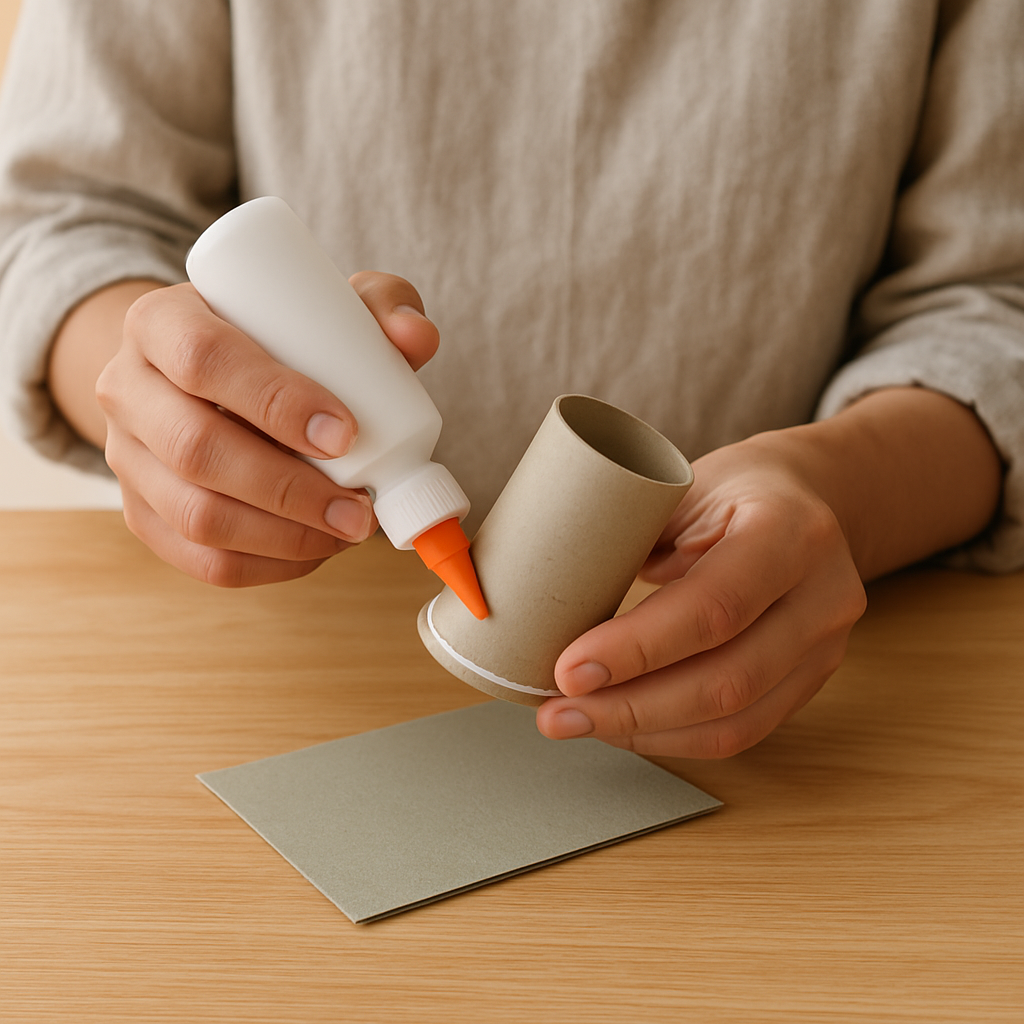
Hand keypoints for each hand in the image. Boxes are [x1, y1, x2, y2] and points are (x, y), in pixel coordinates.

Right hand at [94, 272, 437, 585]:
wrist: (213, 377)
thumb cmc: (279, 337)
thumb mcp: (327, 303)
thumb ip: (381, 304)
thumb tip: (415, 337)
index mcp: (160, 322)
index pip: (204, 359)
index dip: (275, 401)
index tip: (346, 432)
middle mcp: (126, 388)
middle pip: (196, 449)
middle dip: (290, 489)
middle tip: (361, 507)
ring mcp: (127, 458)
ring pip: (195, 516)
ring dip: (285, 536)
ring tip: (349, 530)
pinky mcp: (144, 513)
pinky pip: (199, 560)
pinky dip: (268, 565)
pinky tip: (316, 550)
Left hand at [535, 385, 1002, 758]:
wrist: (809, 499)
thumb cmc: (733, 489)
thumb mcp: (681, 489)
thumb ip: (629, 539)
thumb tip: (546, 600)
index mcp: (789, 531)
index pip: (715, 606)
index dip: (637, 648)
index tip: (569, 669)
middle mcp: (822, 595)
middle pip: (728, 680)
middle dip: (630, 708)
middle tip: (558, 711)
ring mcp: (823, 646)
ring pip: (736, 720)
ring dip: (644, 732)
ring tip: (576, 722)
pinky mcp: (809, 681)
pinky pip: (743, 731)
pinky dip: (673, 738)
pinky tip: (623, 728)